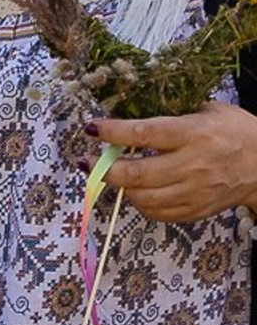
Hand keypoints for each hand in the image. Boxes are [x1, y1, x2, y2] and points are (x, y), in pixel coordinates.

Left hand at [94, 103, 256, 223]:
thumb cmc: (235, 131)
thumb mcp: (208, 111)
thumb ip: (171, 115)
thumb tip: (129, 116)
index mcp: (194, 134)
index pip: (144, 134)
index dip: (112, 132)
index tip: (92, 128)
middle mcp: (193, 165)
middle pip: (135, 173)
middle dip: (103, 169)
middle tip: (88, 162)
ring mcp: (195, 191)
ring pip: (142, 197)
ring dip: (119, 187)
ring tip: (112, 175)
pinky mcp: (197, 209)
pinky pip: (157, 213)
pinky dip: (140, 203)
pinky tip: (137, 190)